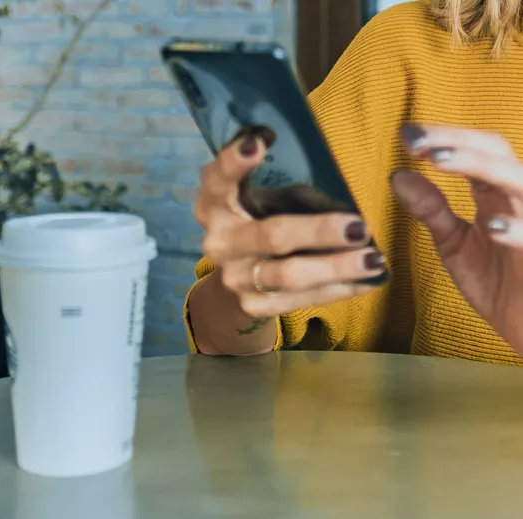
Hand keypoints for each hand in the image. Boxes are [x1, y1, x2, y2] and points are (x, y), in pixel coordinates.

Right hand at [195, 135, 386, 320]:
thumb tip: (354, 210)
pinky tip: (369, 281)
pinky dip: (339, 290)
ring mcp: (234, 278)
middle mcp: (219, 242)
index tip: (258, 141)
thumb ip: (301, 196)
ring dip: (337, 267)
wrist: (241, 279)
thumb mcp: (275, 199)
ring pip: (289, 275)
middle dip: (320, 231)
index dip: (234, 161)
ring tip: (374, 260)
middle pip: (272, 235)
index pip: (218, 179)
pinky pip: (301, 300)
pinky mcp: (252, 306)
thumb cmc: (265, 220)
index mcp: (216, 203)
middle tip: (360, 227)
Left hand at [394, 124, 522, 354]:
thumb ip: (431, 209)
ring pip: (519, 183)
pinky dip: (517, 230)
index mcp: (497, 195)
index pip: (474, 151)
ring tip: (439, 160)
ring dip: (480, 168)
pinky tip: (491, 229)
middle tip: (414, 140)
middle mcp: (520, 201)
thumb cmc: (500, 284)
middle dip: (455, 141)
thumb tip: (398, 175)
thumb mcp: (455, 243)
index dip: (443, 138)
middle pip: (496, 154)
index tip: (404, 134)